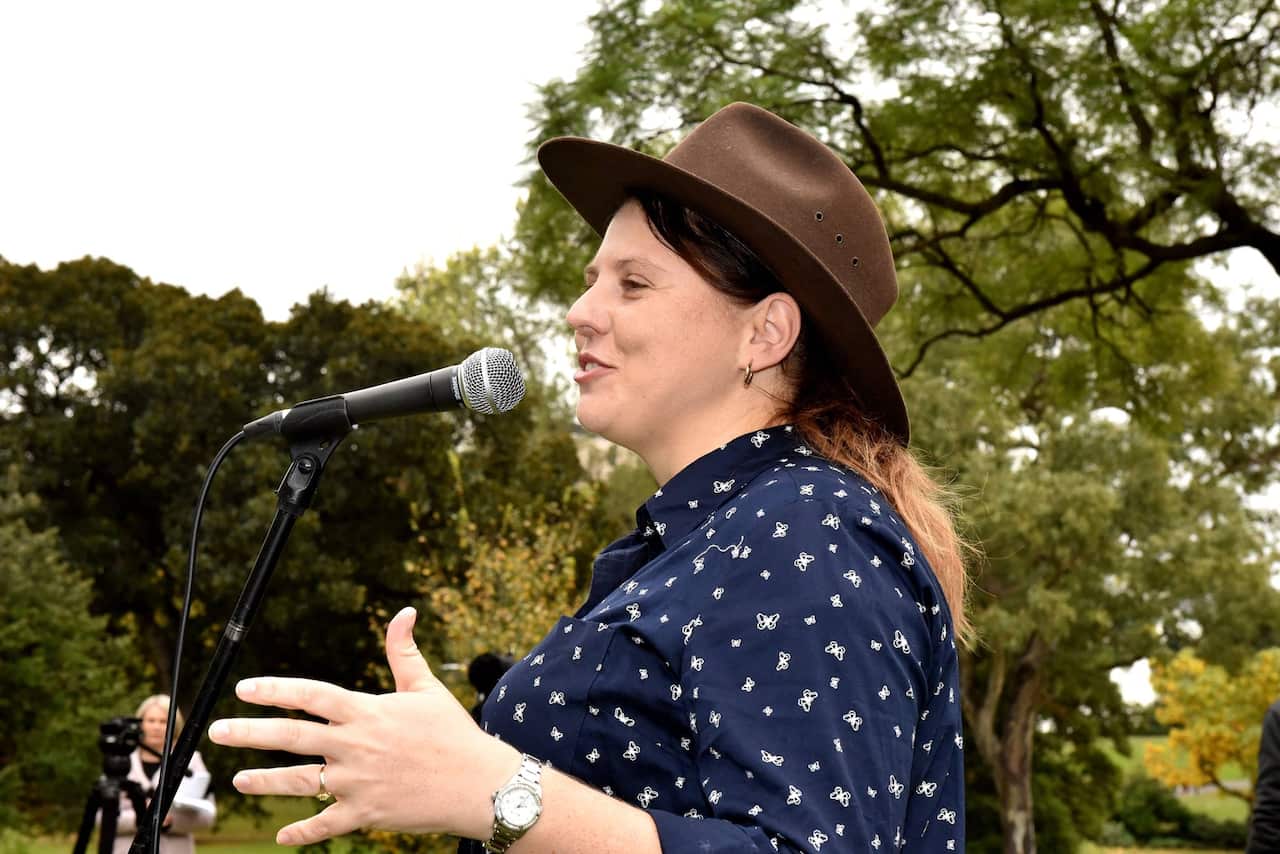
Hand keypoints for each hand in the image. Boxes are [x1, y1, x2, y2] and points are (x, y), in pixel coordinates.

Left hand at [208, 606, 518, 845]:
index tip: (246, 689)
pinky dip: (302, 832)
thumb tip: (403, 612)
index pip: (311, 695)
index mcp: (367, 712)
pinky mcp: (366, 814)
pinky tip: (281, 835)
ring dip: (264, 781)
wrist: (479, 784)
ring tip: (238, 780)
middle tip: (217, 731)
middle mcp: (356, 746)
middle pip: (292, 737)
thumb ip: (404, 652)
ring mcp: (358, 783)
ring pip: (299, 782)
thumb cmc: (453, 733)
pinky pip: (325, 825)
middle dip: (249, 733)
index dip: (275, 690)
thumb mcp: (427, 687)